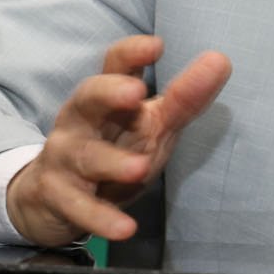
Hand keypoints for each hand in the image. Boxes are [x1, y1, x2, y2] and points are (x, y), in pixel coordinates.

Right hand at [6, 35, 230, 245]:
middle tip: (136, 93)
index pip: (114, 65)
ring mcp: (66, 158)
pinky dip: (101, 218)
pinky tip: (125, 227)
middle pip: (87, 97)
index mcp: (105, 97)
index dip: (132, 53)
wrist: (52, 199)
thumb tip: (221, 60)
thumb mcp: (152, 124)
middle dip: (108, 92)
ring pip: (86, 155)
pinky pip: (79, 207)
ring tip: (141, 168)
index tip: (156, 45)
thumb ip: (185, 97)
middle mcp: (80, 120)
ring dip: (112, 162)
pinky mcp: (58, 197)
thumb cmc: (113, 149)